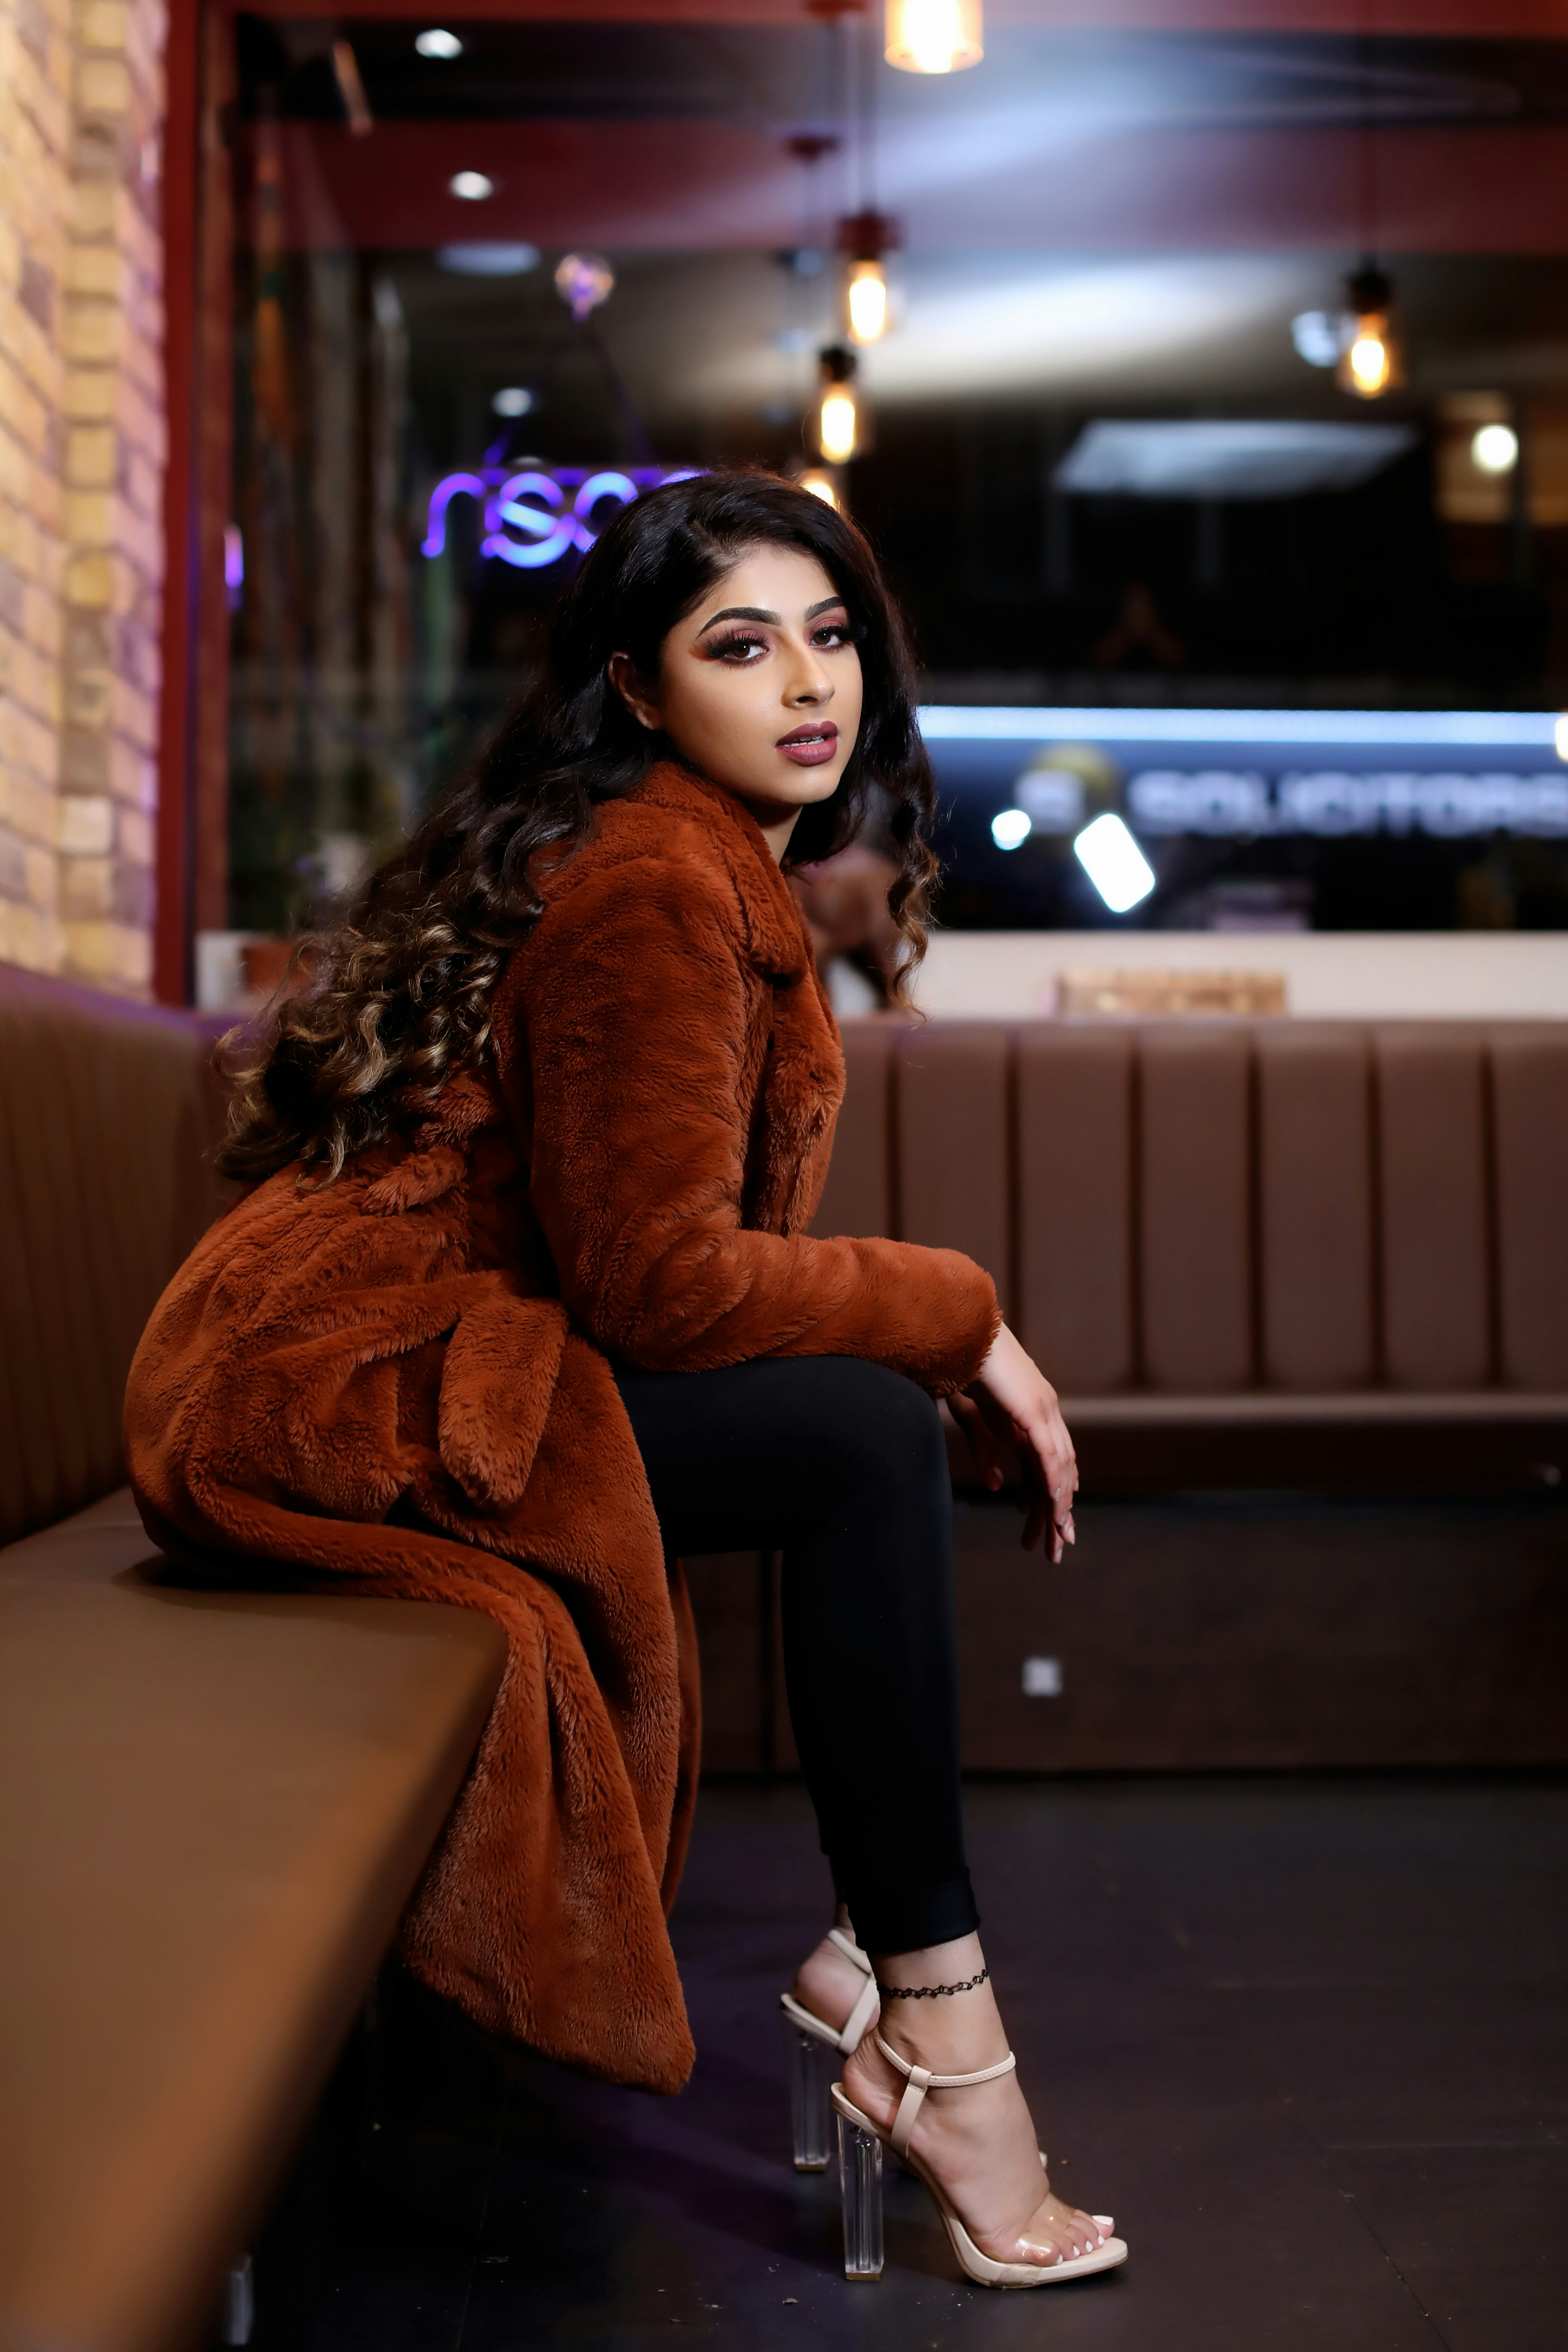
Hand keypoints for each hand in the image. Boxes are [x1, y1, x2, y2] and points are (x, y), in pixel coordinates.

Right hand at [947, 1323, 1077, 1559]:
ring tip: (1060, 1540)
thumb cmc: (956, 1364)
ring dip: (1060, 1507)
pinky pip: (1049, 1456)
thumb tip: (1000, 1486)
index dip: (1050, 1494)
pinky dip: (1054, 1486)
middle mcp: (1043, 1411)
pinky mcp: (1034, 1411)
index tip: (1053, 1525)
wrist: (955, 1329)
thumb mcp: (970, 1417)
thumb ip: (986, 1450)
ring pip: (1059, 1469)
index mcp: (1027, 1411)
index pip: (1046, 1460)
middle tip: (1061, 1545)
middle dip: (1059, 1509)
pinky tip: (1058, 1511)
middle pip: (1058, 1470)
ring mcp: (1043, 1410)